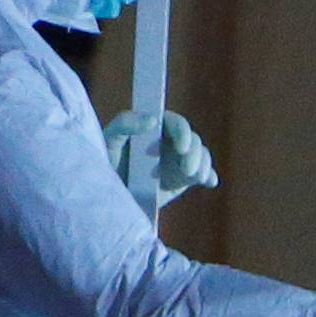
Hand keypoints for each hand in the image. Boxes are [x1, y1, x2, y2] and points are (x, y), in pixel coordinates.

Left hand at [103, 108, 219, 206]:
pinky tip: (209, 182)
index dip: (183, 132)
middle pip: (194, 141)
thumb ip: (125, 124)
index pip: (176, 123)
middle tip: (188, 171)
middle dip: (195, 155)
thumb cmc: (105, 164)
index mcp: (154, 128)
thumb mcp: (109, 140)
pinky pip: (204, 174)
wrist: (112, 196)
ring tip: (196, 177)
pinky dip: (209, 177)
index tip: (181, 148)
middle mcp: (169, 142)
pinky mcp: (184, 179)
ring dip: (203, 165)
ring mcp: (178, 160)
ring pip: (202, 156)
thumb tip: (153, 120)